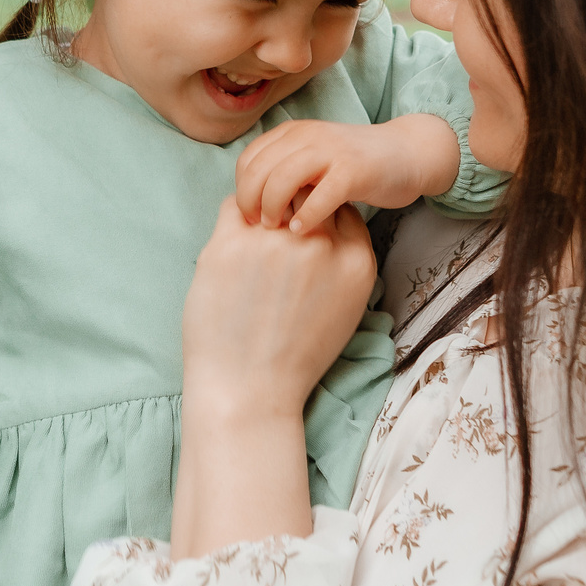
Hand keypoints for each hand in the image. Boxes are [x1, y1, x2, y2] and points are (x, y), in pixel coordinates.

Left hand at [182, 196, 377, 421]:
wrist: (249, 390)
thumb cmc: (295, 356)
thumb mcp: (345, 308)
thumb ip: (343, 261)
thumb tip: (325, 218)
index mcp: (355, 262)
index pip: (341, 206)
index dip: (320, 212)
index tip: (304, 229)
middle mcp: (319, 245)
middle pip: (307, 194)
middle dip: (291, 204)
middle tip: (275, 227)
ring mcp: (273, 242)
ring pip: (268, 194)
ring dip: (260, 207)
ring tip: (252, 240)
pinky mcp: (229, 245)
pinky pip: (232, 207)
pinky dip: (232, 219)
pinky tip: (232, 247)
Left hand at [233, 114, 460, 233]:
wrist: (406, 154)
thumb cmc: (354, 167)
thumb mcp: (312, 161)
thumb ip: (283, 173)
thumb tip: (248, 206)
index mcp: (292, 133)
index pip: (248, 161)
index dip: (241, 191)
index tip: (249, 217)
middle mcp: (307, 136)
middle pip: (258, 171)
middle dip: (250, 203)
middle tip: (259, 227)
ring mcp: (330, 151)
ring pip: (282, 180)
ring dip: (273, 209)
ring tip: (278, 229)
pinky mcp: (354, 171)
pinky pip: (320, 196)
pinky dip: (306, 216)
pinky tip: (303, 230)